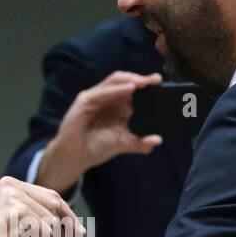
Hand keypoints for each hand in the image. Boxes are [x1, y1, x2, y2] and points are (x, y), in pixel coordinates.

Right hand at [0, 176, 83, 236]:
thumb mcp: (12, 225)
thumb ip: (37, 220)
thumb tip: (76, 229)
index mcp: (9, 185)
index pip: (50, 196)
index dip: (67, 215)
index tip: (78, 232)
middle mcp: (12, 187)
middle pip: (55, 207)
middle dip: (58, 232)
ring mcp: (15, 200)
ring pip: (52, 225)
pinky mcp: (18, 215)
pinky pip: (45, 236)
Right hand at [34, 71, 163, 191]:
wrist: (75, 157)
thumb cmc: (96, 148)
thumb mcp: (122, 144)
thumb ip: (140, 143)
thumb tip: (158, 140)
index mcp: (117, 106)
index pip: (134, 90)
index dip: (146, 85)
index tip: (160, 84)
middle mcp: (108, 99)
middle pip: (125, 81)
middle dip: (141, 79)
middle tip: (155, 80)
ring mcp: (96, 98)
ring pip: (114, 81)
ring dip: (130, 80)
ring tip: (144, 82)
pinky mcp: (85, 101)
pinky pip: (102, 92)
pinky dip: (116, 90)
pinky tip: (129, 89)